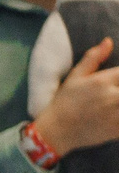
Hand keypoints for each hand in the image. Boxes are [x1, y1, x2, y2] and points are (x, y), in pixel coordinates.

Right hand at [37, 38, 118, 155]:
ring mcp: (118, 114)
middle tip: (115, 90)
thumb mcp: (75, 76)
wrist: (59, 131)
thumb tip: (108, 41)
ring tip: (115, 100)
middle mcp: (114, 97)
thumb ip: (93, 58)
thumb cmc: (65, 101)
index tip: (116, 79)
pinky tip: (114, 112)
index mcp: (103, 81)